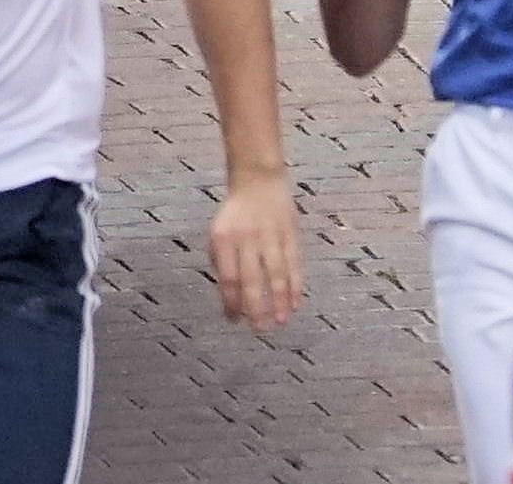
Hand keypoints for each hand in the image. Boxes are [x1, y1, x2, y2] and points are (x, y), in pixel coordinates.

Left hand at [208, 169, 303, 330]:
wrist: (258, 182)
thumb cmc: (234, 216)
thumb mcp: (217, 235)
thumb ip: (221, 264)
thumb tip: (230, 300)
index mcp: (224, 240)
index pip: (228, 278)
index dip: (231, 302)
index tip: (234, 321)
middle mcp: (247, 239)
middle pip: (252, 280)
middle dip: (256, 308)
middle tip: (259, 330)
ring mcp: (271, 237)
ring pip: (276, 275)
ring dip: (279, 302)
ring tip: (280, 322)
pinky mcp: (290, 236)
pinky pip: (294, 265)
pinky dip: (295, 286)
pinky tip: (295, 305)